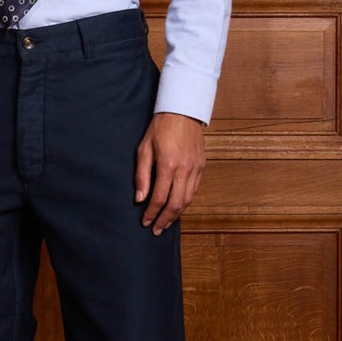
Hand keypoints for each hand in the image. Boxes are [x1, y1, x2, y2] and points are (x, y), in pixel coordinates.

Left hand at [134, 112, 205, 234]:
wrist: (183, 110)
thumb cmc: (160, 127)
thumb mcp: (144, 148)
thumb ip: (142, 175)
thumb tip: (140, 198)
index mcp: (168, 164)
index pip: (159, 197)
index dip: (151, 213)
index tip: (145, 222)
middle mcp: (184, 169)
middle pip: (176, 204)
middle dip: (165, 220)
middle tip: (156, 230)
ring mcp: (195, 168)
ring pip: (188, 199)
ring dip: (177, 214)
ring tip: (166, 222)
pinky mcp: (201, 166)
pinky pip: (194, 190)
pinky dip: (185, 201)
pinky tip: (177, 207)